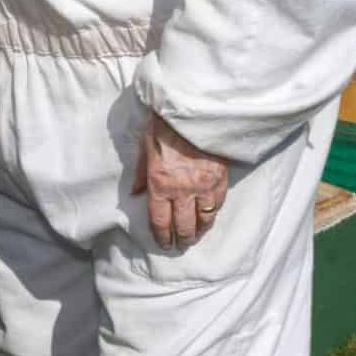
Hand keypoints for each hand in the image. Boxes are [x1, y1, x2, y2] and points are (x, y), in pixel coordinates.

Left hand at [131, 113, 228, 249]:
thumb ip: (141, 174)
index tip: (163, 243)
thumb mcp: (144, 148)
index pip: (160, 220)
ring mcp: (203, 186)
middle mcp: (182, 190)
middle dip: (181, 239)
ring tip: (195, 236)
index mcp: (160, 184)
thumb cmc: (163, 126)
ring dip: (199, 231)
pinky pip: (217, 204)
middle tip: (180, 245)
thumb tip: (135, 193)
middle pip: (183, 225)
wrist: (191, 110)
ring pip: (203, 219)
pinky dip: (213, 213)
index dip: (162, 236)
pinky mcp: (220, 179)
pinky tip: (209, 217)